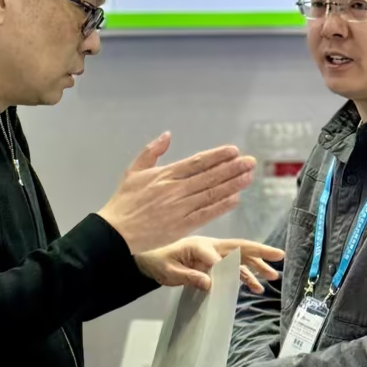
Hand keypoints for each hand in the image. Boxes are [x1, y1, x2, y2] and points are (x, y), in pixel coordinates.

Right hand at [98, 133, 255, 254]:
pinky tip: (235, 199)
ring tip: (248, 177)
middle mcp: (175, 189)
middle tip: (250, 162)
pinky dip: (221, 206)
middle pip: (209, 176)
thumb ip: (152, 151)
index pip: (197, 162)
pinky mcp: (181, 226)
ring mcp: (180, 208)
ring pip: (211, 194)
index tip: (234, 151)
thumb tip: (167, 135)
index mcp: (165, 174)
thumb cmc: (124, 201)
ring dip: (232, 185)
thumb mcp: (134, 171)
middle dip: (232, 168)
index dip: (217, 156)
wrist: (116, 231)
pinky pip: (206, 214)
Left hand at [135, 236, 282, 292]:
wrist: (151, 259)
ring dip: (257, 266)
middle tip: (280, 255)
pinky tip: (255, 286)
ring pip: (240, 258)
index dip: (225, 267)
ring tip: (273, 276)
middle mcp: (210, 246)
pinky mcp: (214, 263)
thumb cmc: (158, 262)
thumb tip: (210, 283)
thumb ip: (190, 277)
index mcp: (198, 245)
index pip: (216, 255)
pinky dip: (246, 276)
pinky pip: (233, 268)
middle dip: (260, 252)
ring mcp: (213, 253)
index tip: (234, 281)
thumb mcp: (170, 272)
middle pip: (238, 247)